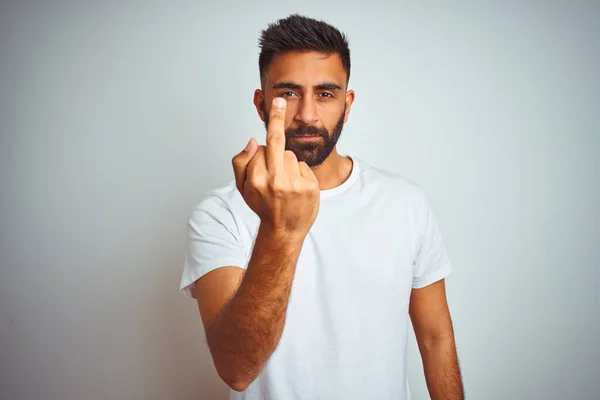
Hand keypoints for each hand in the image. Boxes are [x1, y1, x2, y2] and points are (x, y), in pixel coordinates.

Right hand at [232, 97, 319, 237]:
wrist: (284, 231)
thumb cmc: (263, 206)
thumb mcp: (242, 189)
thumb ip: (241, 163)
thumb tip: (253, 140)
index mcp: (255, 180)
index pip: (261, 149)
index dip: (262, 151)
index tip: (272, 109)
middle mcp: (274, 181)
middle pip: (277, 142)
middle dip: (276, 119)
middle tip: (279, 100)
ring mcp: (293, 184)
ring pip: (290, 155)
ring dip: (287, 164)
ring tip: (284, 184)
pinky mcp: (309, 187)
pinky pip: (303, 167)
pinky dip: (300, 173)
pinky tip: (296, 188)